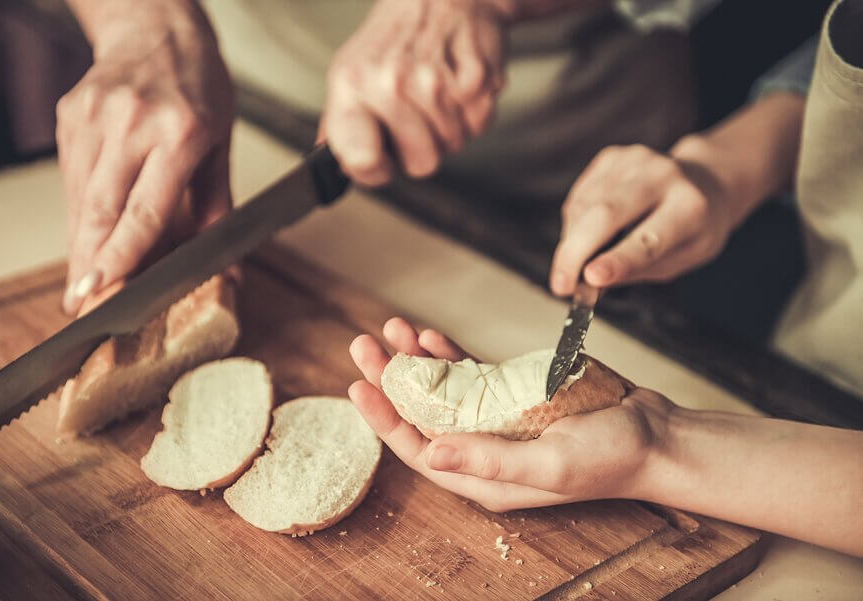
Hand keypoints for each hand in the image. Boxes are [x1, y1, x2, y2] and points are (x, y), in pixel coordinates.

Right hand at [56, 13, 233, 313]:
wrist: (155, 29)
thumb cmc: (199, 86)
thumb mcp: (222, 143)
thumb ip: (220, 209)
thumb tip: (231, 271)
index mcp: (180, 132)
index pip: (145, 208)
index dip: (121, 256)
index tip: (102, 290)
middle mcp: (131, 123)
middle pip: (101, 210)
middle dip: (90, 264)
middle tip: (83, 305)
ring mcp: (94, 117)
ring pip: (80, 199)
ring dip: (82, 246)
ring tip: (85, 284)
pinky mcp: (70, 116)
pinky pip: (73, 179)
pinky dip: (81, 214)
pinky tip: (89, 238)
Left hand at [320, 0, 511, 185]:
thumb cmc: (395, 38)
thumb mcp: (349, 72)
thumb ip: (338, 124)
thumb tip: (329, 165)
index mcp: (353, 84)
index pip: (362, 161)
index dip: (376, 170)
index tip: (381, 158)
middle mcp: (391, 82)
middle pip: (422, 164)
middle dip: (424, 147)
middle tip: (419, 112)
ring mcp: (435, 81)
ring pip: (454, 145)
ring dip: (450, 127)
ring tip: (439, 92)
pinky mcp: (475, 77)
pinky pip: (480, 124)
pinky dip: (475, 111)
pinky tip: (460, 84)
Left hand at [347, 317, 673, 511]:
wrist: (654, 432)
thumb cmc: (611, 457)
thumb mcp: (552, 464)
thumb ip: (491, 461)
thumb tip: (429, 453)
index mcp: (483, 477)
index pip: (418, 448)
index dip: (384, 418)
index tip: (358, 385)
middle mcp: (482, 450)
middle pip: (421, 414)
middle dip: (390, 379)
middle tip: (363, 344)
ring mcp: (496, 421)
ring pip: (441, 389)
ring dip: (415, 360)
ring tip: (392, 328)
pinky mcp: (513, 395)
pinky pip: (469, 375)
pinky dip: (449, 354)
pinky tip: (430, 335)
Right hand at [549, 141, 739, 295]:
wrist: (704, 182)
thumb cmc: (692, 229)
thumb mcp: (680, 261)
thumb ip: (636, 271)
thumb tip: (589, 283)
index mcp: (690, 209)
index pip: (649, 239)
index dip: (617, 259)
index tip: (590, 278)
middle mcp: (663, 176)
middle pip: (606, 214)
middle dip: (575, 253)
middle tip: (561, 285)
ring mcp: (634, 161)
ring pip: (584, 208)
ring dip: (572, 242)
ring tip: (578, 262)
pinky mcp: (611, 157)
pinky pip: (578, 199)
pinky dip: (574, 225)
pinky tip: (586, 235)